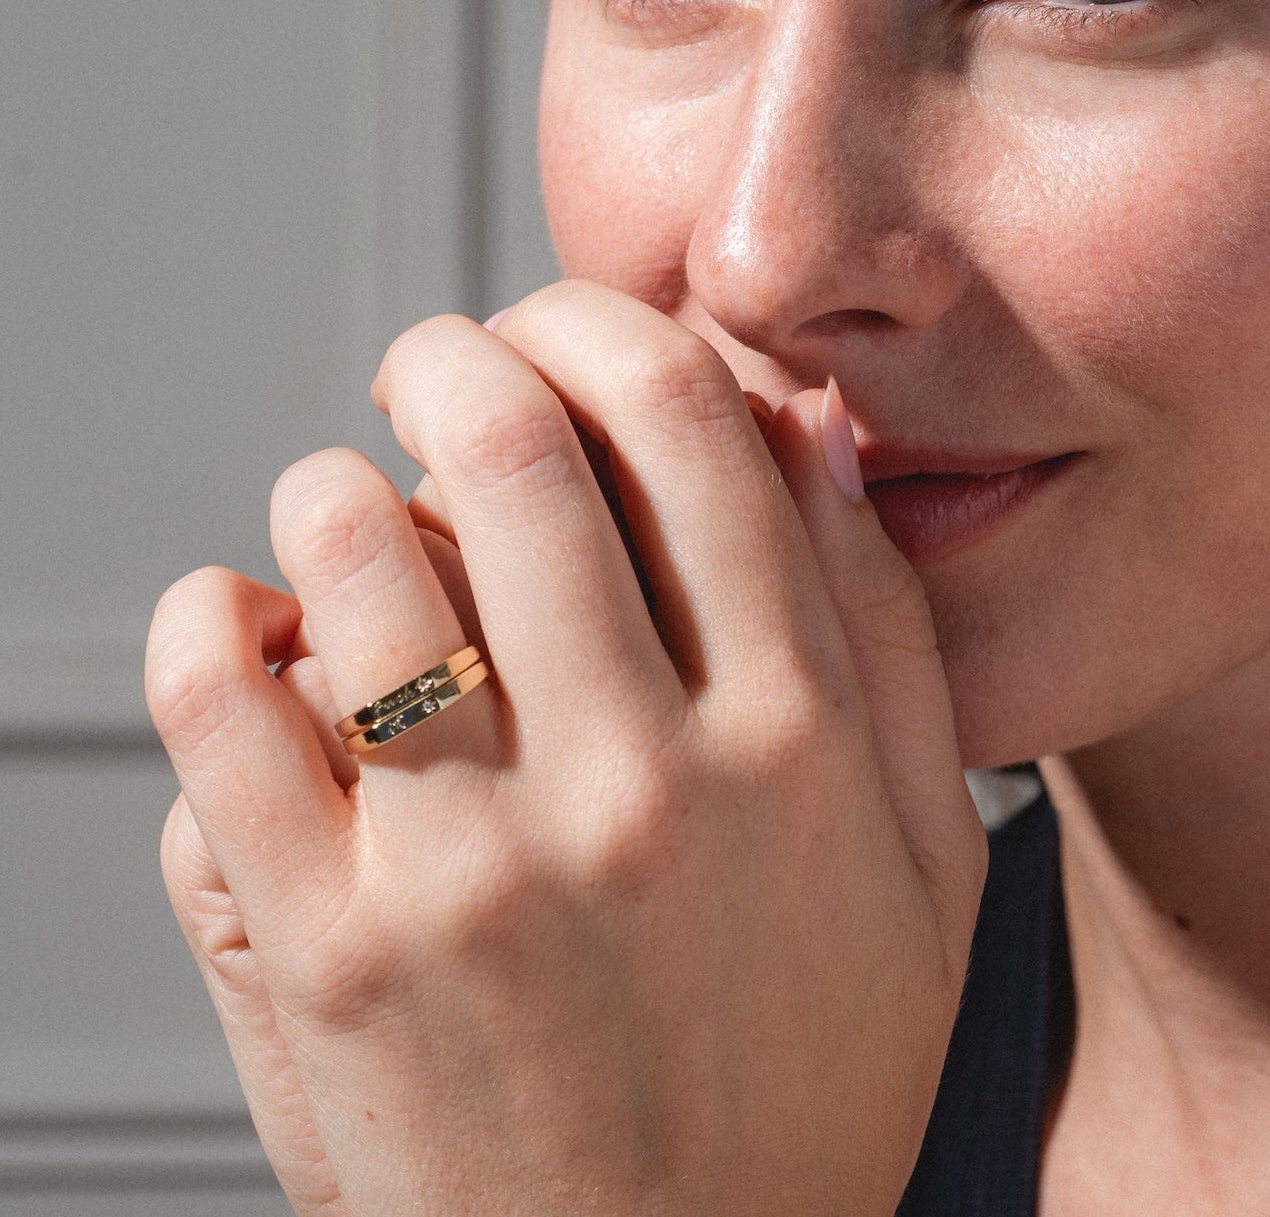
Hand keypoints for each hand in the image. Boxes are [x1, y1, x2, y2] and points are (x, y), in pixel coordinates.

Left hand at [147, 281, 985, 1215]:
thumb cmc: (805, 1079)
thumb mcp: (926, 861)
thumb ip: (887, 633)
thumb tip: (809, 432)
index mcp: (791, 741)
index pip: (684, 419)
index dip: (601, 323)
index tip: (555, 335)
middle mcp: (636, 785)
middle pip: (510, 442)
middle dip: (455, 354)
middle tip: (438, 366)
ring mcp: (469, 870)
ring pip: (348, 540)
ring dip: (336, 485)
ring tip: (357, 519)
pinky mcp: (326, 950)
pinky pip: (215, 698)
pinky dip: (209, 615)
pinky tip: (255, 625)